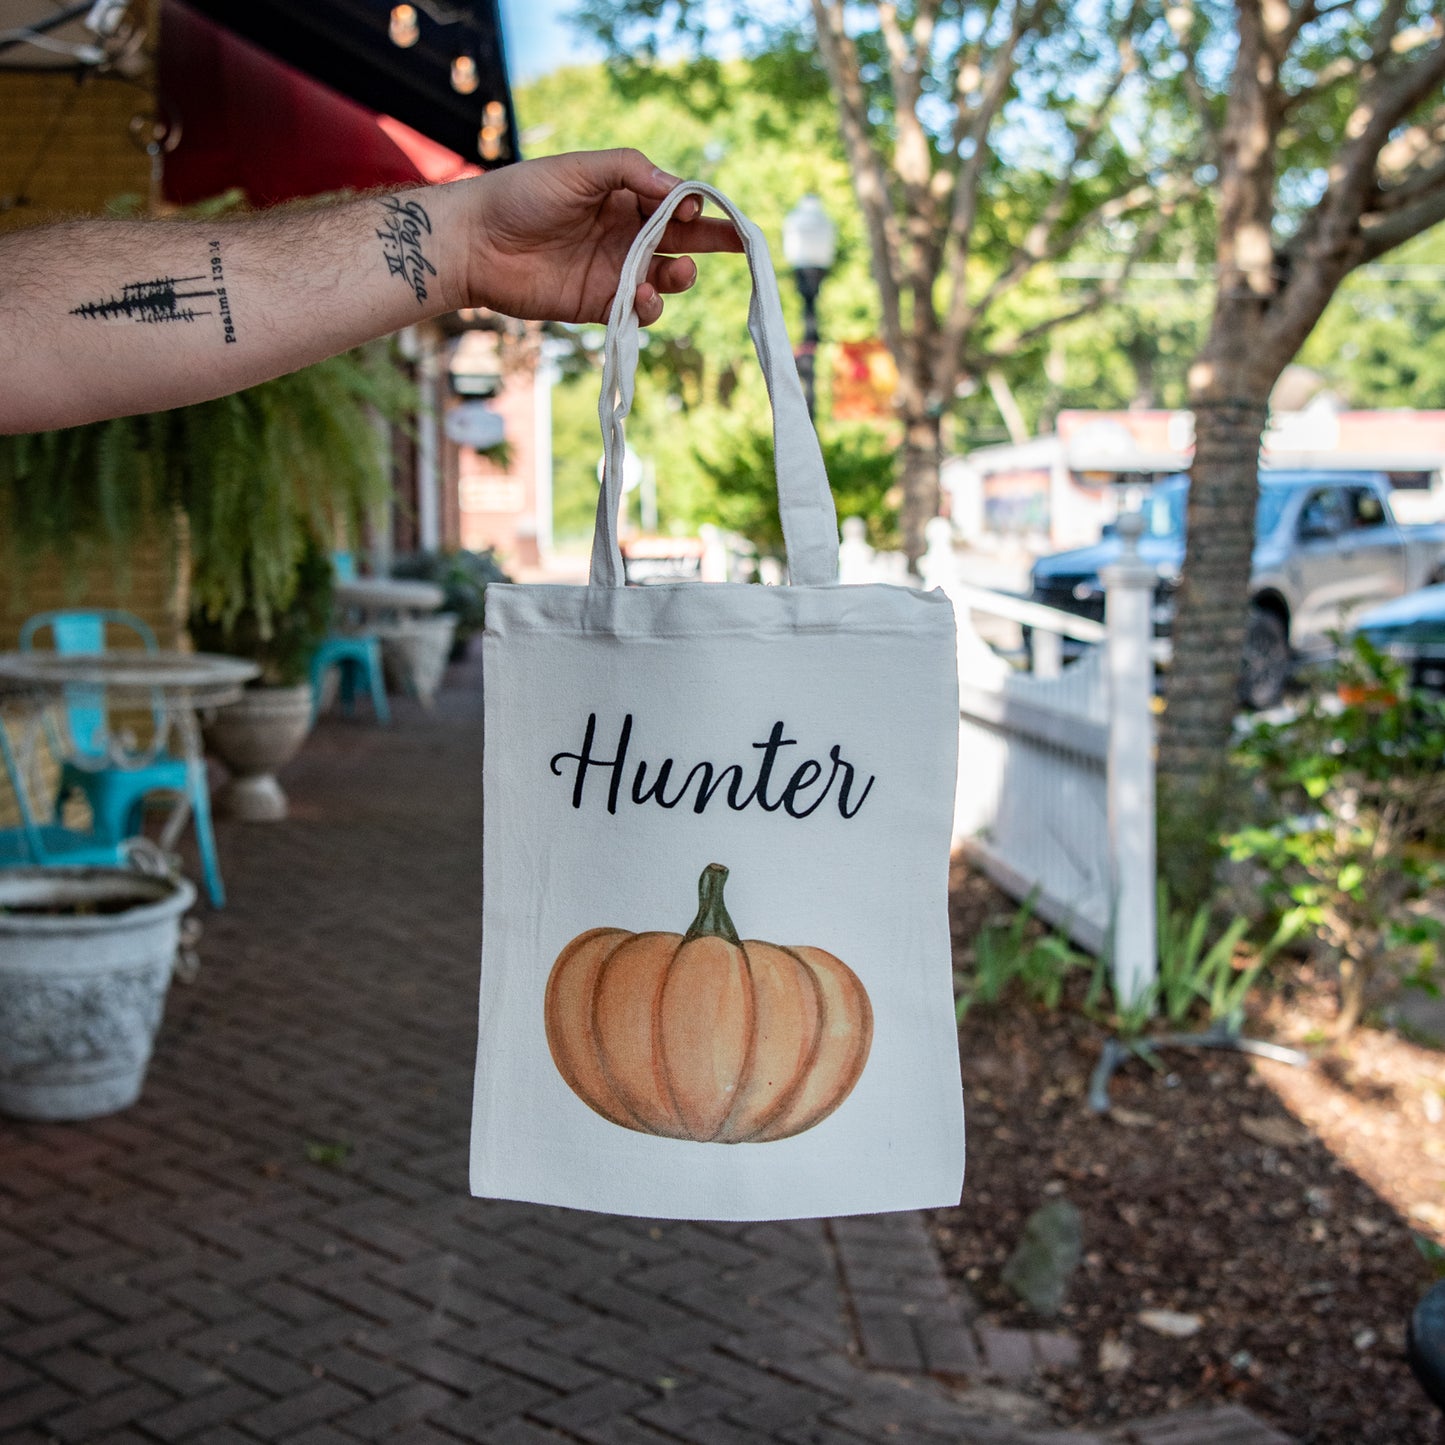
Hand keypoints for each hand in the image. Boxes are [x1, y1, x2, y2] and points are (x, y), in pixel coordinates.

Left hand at [463, 149, 742, 324]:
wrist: (476, 243)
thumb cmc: (523, 195)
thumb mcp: (580, 168)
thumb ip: (631, 171)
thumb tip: (681, 190)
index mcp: (623, 195)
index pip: (675, 200)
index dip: (696, 204)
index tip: (699, 206)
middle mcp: (625, 233)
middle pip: (683, 238)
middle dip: (714, 240)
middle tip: (742, 245)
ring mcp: (614, 270)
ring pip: (665, 278)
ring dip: (680, 277)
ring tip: (678, 273)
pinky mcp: (598, 304)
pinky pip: (638, 310)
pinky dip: (649, 306)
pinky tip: (643, 297)